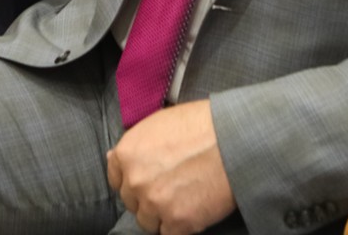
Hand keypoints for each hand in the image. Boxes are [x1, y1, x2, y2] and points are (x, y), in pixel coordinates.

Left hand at [105, 100, 235, 234]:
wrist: (233, 140)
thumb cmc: (200, 125)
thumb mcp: (159, 123)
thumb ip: (136, 145)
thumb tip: (114, 157)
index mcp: (127, 153)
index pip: (116, 179)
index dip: (131, 180)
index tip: (146, 181)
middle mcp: (135, 181)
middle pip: (132, 202)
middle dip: (147, 198)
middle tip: (170, 189)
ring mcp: (155, 204)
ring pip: (148, 222)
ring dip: (161, 215)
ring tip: (182, 201)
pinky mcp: (178, 222)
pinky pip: (168, 234)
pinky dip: (179, 227)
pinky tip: (191, 212)